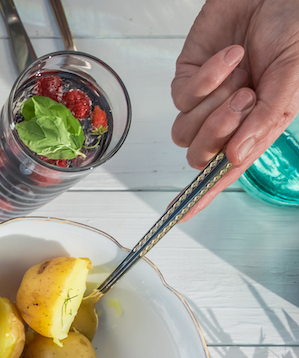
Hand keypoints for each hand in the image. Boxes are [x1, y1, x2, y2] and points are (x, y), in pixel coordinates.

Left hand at [172, 0, 298, 216]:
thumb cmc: (294, 31)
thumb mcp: (292, 79)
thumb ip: (267, 118)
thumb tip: (235, 157)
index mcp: (255, 126)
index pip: (224, 171)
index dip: (202, 195)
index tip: (180, 216)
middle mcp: (227, 117)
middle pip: (198, 155)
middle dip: (219, 133)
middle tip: (246, 98)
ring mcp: (205, 98)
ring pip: (184, 131)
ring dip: (213, 108)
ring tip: (240, 80)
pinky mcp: (187, 75)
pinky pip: (182, 96)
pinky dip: (207, 79)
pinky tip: (230, 56)